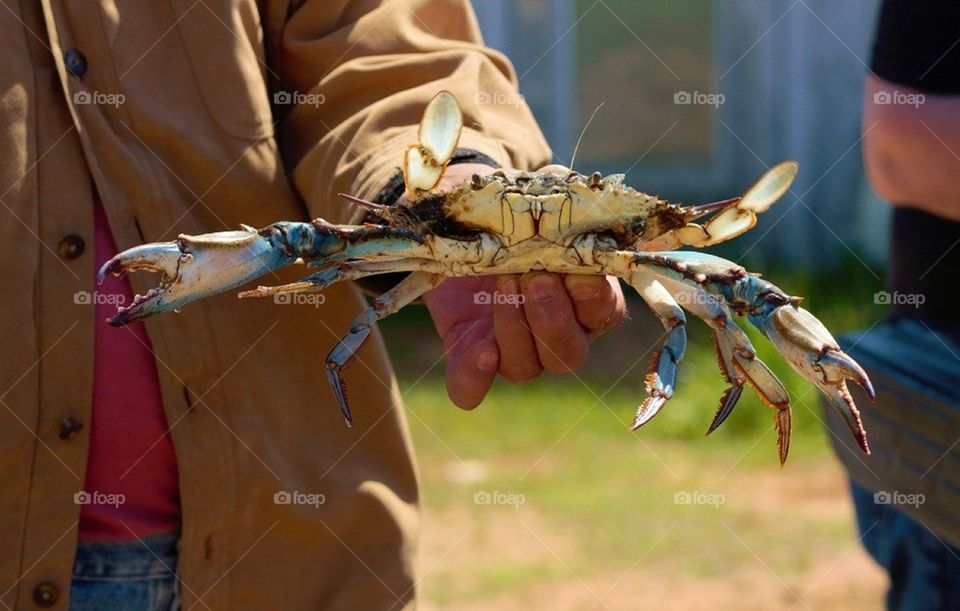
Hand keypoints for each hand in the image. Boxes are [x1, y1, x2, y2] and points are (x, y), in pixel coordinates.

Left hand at [412, 163, 626, 408]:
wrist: (462, 217)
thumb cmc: (516, 206)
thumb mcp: (540, 194)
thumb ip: (561, 197)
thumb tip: (571, 189)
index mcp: (588, 302)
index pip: (603, 313)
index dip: (592, 295)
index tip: (575, 264)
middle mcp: (556, 334)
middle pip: (568, 354)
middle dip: (552, 316)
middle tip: (534, 277)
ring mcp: (512, 349)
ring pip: (525, 367)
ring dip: (515, 328)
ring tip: (501, 281)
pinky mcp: (467, 353)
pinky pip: (470, 390)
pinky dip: (474, 380)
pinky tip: (480, 354)